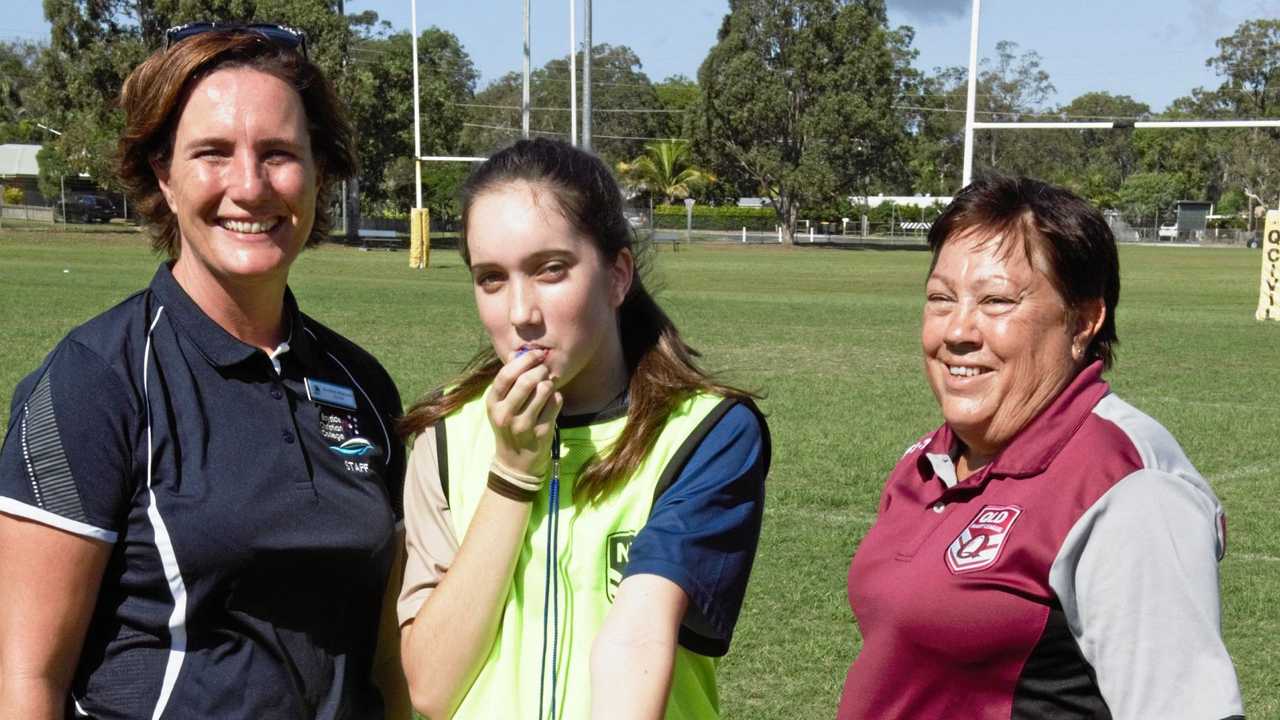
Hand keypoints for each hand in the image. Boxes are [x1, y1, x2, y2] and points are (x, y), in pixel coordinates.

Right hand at [486, 349, 562, 476]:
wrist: (515, 463)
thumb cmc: (509, 427)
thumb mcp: (500, 406)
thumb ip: (508, 382)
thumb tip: (520, 353)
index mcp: (492, 404)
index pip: (506, 375)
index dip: (524, 360)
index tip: (537, 354)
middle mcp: (505, 415)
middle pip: (526, 381)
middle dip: (540, 370)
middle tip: (544, 369)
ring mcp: (523, 425)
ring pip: (543, 390)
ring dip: (549, 383)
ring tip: (547, 386)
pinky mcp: (541, 432)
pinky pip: (555, 404)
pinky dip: (557, 398)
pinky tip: (552, 402)